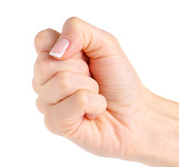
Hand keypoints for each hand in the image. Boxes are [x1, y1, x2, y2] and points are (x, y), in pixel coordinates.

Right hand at [33, 17, 153, 158]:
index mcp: (54, 59)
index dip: (69, 46)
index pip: (42, 40)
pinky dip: (95, 105)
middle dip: (82, 69)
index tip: (86, 58)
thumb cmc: (120, 81)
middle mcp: (45, 81)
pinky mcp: (56, 124)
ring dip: (91, 88)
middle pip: (47, 62)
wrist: (136, 114)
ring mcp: (47, 103)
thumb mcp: (106, 45)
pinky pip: (74, 103)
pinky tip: (94, 113)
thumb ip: (79, 30)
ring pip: (62, 83)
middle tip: (95, 81)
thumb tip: (57, 49)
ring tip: (96, 97)